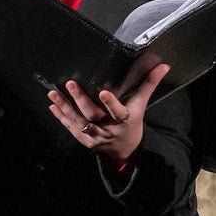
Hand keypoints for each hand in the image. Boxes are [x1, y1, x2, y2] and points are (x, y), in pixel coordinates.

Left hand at [48, 63, 163, 164]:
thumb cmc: (132, 123)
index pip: (118, 112)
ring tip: (54, 93)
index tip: (103, 92)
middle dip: (81, 100)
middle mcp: (108, 129)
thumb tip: (163, 66)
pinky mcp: (84, 139)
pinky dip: (61, 116)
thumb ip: (149, 85)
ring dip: (65, 107)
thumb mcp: (141, 105)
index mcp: (125, 120)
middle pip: (93, 115)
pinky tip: (52, 105)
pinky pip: (71, 127)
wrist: (124, 149)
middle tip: (71, 84)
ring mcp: (95, 136)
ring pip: (78, 121)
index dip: (111, 104)